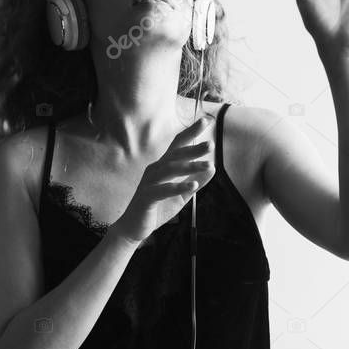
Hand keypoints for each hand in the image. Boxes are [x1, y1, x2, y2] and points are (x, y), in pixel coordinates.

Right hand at [112, 117, 216, 244]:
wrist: (135, 228)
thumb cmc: (158, 208)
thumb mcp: (181, 195)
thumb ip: (195, 181)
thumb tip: (213, 167)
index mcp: (163, 166)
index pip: (178, 145)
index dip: (191, 132)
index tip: (207, 120)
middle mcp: (155, 169)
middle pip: (175, 154)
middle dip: (193, 148)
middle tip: (211, 145)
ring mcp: (149, 182)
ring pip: (170, 169)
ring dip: (190, 167)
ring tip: (208, 166)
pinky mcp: (146, 196)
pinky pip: (163, 189)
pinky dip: (178, 186)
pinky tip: (192, 186)